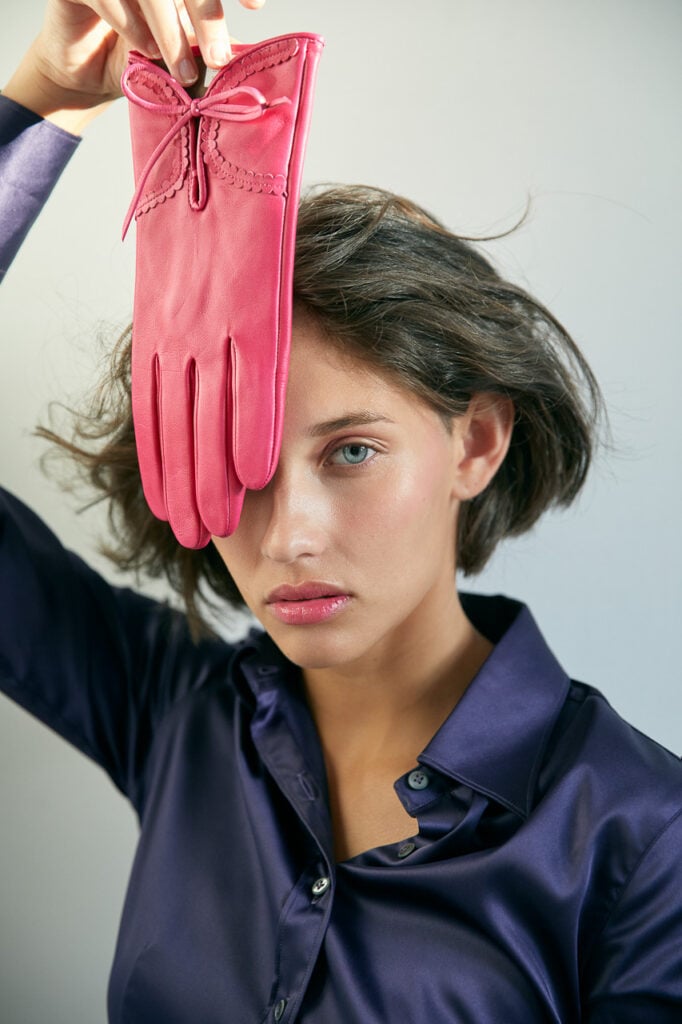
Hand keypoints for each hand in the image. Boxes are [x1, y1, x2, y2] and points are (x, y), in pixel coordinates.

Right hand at [3, 0, 265, 131]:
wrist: (83, 74)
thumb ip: (203, 42)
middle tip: (220, 59)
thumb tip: (244, 54)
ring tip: (184, 74)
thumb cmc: (134, 56)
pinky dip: (132, 27)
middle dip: (207, 17)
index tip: (257, 7)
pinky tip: (146, 51)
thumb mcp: (175, 48)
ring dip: (171, 34)